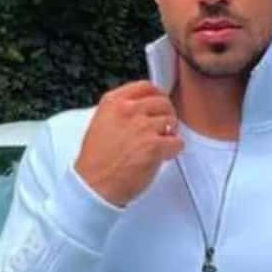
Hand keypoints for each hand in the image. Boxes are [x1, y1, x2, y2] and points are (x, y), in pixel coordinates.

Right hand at [74, 81, 182, 207]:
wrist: (93, 185)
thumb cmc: (97, 160)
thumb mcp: (101, 123)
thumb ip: (122, 111)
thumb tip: (145, 108)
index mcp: (113, 102)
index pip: (146, 87)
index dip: (157, 96)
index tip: (159, 106)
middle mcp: (128, 111)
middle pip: (163, 102)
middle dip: (166, 116)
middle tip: (162, 130)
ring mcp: (142, 127)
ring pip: (172, 122)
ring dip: (169, 134)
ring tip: (157, 146)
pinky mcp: (154, 145)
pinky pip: (178, 142)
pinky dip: (174, 150)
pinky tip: (161, 156)